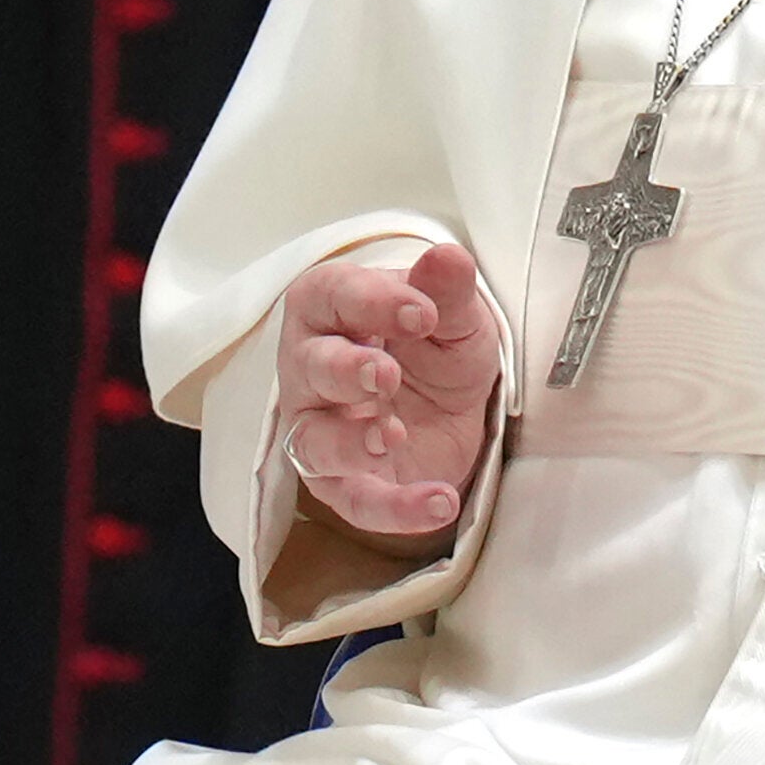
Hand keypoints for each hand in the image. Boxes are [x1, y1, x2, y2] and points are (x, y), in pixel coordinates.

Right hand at [276, 241, 499, 549]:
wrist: (454, 406)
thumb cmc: (435, 345)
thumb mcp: (455, 315)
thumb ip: (448, 290)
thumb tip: (447, 256)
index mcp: (332, 310)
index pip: (332, 296)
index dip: (371, 302)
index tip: (422, 312)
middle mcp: (312, 369)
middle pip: (310, 367)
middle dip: (345, 370)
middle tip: (385, 374)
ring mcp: (321, 428)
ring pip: (312, 440)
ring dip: (347, 441)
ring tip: (391, 436)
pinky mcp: (344, 483)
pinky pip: (356, 501)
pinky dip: (394, 507)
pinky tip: (437, 500)